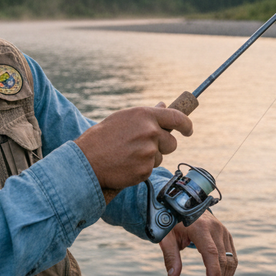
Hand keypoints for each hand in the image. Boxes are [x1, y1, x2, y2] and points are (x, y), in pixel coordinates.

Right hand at [75, 105, 192, 191]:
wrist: (87, 160)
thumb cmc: (103, 137)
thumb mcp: (124, 118)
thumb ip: (146, 115)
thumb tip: (163, 105)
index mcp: (145, 115)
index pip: (177, 118)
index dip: (186, 125)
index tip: (188, 131)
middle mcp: (150, 132)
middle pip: (171, 142)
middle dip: (162, 146)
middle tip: (144, 147)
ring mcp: (149, 152)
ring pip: (160, 157)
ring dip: (149, 158)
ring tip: (128, 155)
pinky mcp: (145, 170)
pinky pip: (150, 169)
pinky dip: (140, 169)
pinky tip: (125, 165)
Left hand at [159, 212, 236, 275]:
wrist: (184, 203)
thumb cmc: (172, 220)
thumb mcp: (165, 236)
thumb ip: (170, 256)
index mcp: (200, 227)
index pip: (210, 251)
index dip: (213, 269)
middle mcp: (215, 228)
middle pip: (223, 258)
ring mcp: (223, 231)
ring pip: (231, 259)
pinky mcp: (226, 235)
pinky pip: (232, 256)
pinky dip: (228, 271)